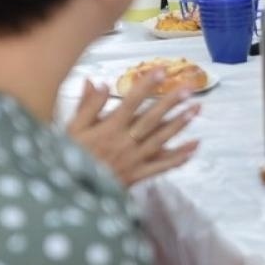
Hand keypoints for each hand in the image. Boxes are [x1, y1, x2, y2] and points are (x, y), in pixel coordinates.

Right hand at [66, 76, 199, 186]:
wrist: (72, 194)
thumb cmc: (69, 158)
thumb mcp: (71, 130)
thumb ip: (86, 107)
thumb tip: (98, 83)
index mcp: (109, 128)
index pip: (131, 102)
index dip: (147, 85)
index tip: (161, 70)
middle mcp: (125, 142)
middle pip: (152, 119)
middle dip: (171, 102)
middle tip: (189, 87)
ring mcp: (134, 160)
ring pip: (161, 140)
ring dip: (180, 124)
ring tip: (196, 109)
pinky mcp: (139, 175)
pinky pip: (162, 166)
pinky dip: (179, 157)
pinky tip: (194, 147)